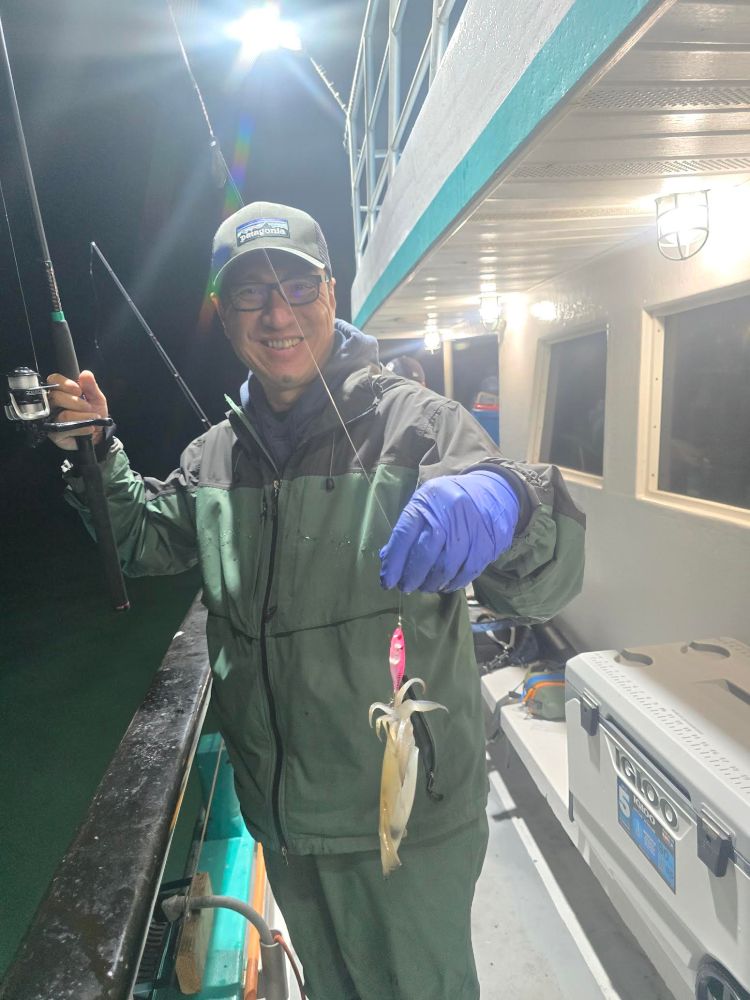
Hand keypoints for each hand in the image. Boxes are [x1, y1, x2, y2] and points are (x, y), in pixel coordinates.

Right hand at [46, 370, 108, 450]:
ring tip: (93, 418)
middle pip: (56, 397)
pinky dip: (81, 428)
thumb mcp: (96, 398)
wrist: (99, 433)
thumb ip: (91, 386)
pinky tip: (89, 428)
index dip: (64, 384)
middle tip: (89, 407)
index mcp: (61, 391)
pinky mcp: (54, 434)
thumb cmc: (94, 413)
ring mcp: (51, 419)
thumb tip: (86, 374)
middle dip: (76, 402)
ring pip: (63, 415)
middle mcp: (52, 404)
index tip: (78, 390)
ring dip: (83, 417)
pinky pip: (65, 429)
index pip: (53, 380)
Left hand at [379, 470, 518, 592]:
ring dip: (432, 583)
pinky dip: (453, 583)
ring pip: (446, 567)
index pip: (404, 535)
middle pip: (425, 554)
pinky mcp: (486, 544)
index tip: (387, 581)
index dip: (394, 561)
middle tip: (406, 587)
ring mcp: (470, 529)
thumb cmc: (449, 502)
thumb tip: (390, 561)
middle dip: (412, 576)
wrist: (492, 491)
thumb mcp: (425, 504)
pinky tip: (445, 585)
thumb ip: (408, 530)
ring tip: (425, 587)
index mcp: (427, 500)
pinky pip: (466, 572)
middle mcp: (449, 513)